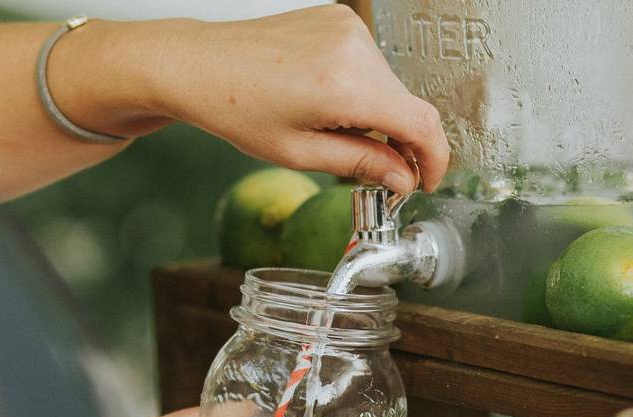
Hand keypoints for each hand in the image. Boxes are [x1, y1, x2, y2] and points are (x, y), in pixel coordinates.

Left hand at [50, 6, 449, 193]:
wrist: (197, 63)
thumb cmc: (235, 108)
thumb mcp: (300, 152)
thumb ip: (362, 165)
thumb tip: (404, 179)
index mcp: (344, 85)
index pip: (422, 124)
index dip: (435, 159)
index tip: (426, 181)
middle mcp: (354, 49)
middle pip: (408, 106)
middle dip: (400, 142)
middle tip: (378, 171)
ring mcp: (348, 28)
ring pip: (391, 87)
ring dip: (380, 116)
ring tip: (336, 130)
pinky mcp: (340, 19)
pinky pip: (372, 65)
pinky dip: (364, 90)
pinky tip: (329, 101)